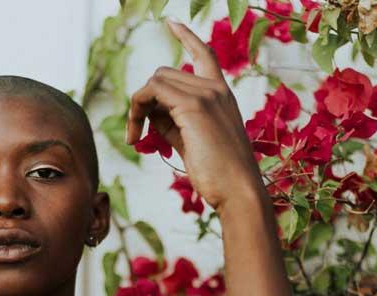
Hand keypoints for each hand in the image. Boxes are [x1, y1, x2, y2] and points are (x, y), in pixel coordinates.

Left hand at [126, 19, 263, 211]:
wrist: (239, 191)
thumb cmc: (219, 175)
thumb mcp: (193, 141)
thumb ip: (173, 121)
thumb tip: (148, 110)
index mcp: (222, 96)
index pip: (204, 55)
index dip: (187, 37)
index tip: (172, 23)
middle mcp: (216, 90)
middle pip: (164, 74)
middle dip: (145, 100)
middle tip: (138, 132)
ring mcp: (206, 95)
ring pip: (156, 81)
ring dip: (138, 107)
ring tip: (136, 137)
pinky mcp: (194, 106)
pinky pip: (152, 92)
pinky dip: (137, 110)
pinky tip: (136, 137)